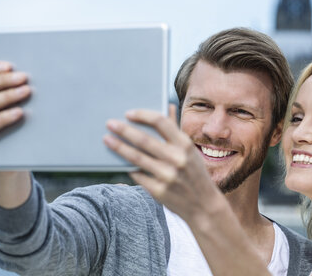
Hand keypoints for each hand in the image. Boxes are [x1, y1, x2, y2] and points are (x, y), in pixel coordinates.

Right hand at [0, 61, 31, 208]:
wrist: (2, 160)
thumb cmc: (4, 126)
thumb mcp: (2, 107)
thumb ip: (4, 92)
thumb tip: (24, 76)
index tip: (10, 66)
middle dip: (2, 81)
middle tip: (23, 77)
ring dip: (5, 96)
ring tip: (26, 90)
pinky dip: (3, 118)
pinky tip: (19, 113)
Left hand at [103, 105, 222, 222]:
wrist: (204, 206)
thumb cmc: (195, 173)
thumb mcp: (190, 150)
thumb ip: (176, 130)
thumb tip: (167, 106)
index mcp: (185, 144)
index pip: (161, 122)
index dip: (143, 115)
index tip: (128, 113)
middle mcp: (177, 159)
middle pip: (144, 140)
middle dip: (124, 130)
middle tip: (110, 123)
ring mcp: (167, 176)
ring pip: (136, 158)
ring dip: (119, 147)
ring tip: (107, 140)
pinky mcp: (158, 191)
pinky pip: (137, 175)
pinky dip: (127, 167)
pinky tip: (118, 162)